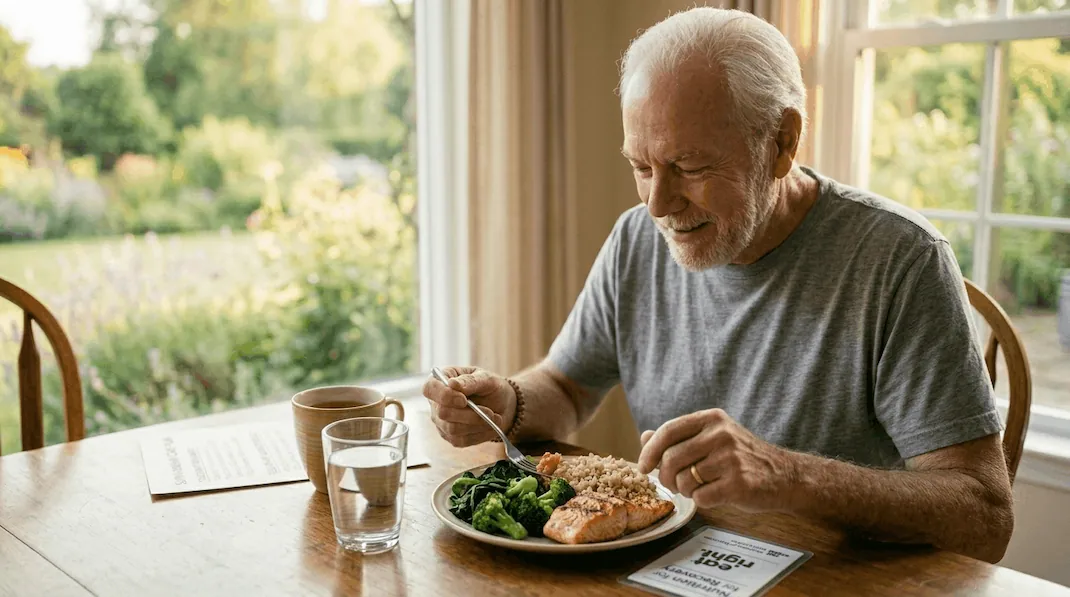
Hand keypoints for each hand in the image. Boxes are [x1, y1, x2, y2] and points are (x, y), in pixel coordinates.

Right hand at [423, 366, 517, 446]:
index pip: (429, 389)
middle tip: (490, 412)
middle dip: (469, 414)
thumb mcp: (486, 378)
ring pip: (453, 429)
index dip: (444, 396)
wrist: (502, 405)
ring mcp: (442, 422)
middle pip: (443, 413)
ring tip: (494, 417)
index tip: (464, 399)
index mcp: (440, 381)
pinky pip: (462, 440)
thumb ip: (470, 381)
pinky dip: (480, 434)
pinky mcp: (451, 437)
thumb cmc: (490, 387)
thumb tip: (452, 384)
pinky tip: (490, 425)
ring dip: (478, 424)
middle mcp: (436, 403)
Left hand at [637, 409, 796, 510]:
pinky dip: (702, 501)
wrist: (785, 476)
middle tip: (673, 484)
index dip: (650, 451)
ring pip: (684, 480)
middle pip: (671, 458)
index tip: (642, 467)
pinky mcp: (739, 484)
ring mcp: (731, 459)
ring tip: (700, 487)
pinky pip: (701, 498)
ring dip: (686, 490)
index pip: (669, 430)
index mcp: (712, 419)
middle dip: (666, 477)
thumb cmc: (743, 458)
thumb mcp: (714, 437)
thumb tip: (644, 436)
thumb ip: (680, 437)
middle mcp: (721, 434)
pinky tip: (715, 495)